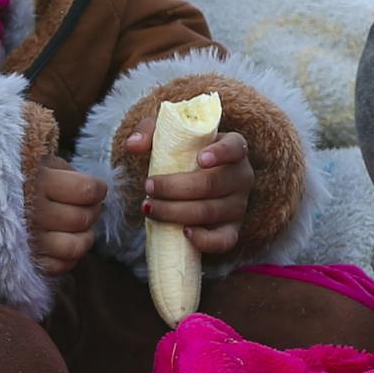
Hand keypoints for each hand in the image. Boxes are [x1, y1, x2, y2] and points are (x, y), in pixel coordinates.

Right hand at [26, 164, 102, 275]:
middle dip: (91, 212)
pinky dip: (68, 259)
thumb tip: (93, 190)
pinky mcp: (25, 259)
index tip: (93, 189)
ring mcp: (29, 239)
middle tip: (84, 206)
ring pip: (75, 247)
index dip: (97, 190)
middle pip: (83, 218)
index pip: (88, 191)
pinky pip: (59, 267)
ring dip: (84, 237)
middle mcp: (35, 212)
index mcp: (39, 181)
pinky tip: (64, 243)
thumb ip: (65, 171)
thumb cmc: (13, 176)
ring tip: (77, 228)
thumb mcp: (37, 161)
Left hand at [123, 117, 254, 257]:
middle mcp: (241, 176)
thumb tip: (132, 144)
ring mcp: (239, 205)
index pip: (234, 147)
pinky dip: (204, 240)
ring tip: (149, 207)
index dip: (219, 153)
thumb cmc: (185, 150)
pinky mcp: (232, 229)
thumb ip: (150, 131)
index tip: (200, 159)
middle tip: (148, 186)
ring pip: (209, 212)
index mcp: (234, 147)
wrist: (193, 177)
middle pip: (212, 184)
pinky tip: (184, 233)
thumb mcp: (169, 132)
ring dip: (175, 212)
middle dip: (175, 188)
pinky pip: (224, 240)